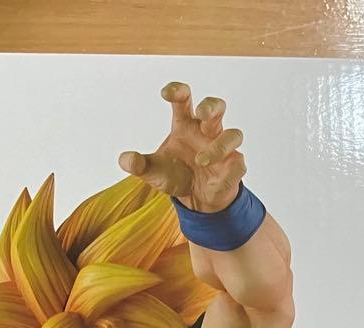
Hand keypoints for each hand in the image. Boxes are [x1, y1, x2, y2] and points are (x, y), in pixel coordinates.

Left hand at [118, 81, 245, 213]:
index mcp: (185, 125)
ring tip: (202, 160)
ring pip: (233, 134)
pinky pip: (238, 163)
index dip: (178, 91)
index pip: (184, 100)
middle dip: (210, 106)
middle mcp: (207, 131)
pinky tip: (213, 183)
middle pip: (216, 107)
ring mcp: (223, 148)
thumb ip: (140, 165)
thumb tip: (125, 159)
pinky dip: (227, 172)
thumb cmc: (177, 175)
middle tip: (201, 113)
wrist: (195, 200)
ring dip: (219, 146)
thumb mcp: (154, 172)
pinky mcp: (234, 166)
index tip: (167, 93)